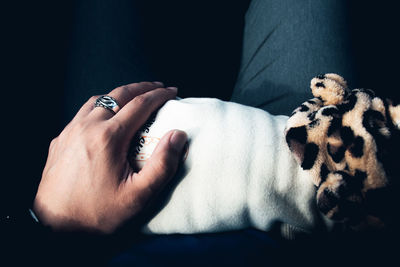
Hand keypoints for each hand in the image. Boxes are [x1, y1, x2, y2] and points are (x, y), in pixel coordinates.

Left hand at [33, 82, 186, 232]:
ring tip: (135, 98)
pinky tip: (106, 117)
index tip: (173, 92)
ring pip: (98, 100)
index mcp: (109, 137)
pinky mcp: (60, 140)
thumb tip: (178, 135)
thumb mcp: (138, 196)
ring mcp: (70, 131)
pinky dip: (100, 106)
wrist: (54, 227)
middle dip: (142, 87)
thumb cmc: (97, 213)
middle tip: (158, 87)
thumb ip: (163, 164)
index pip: (140, 104)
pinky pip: (82, 113)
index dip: (160, 95)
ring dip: (120, 94)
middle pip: (119, 94)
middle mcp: (87, 127)